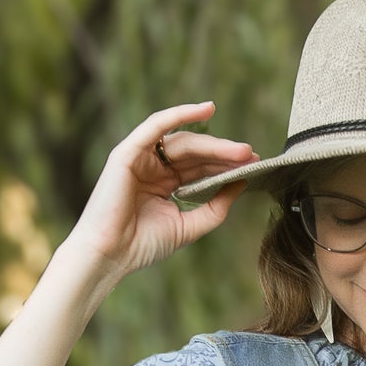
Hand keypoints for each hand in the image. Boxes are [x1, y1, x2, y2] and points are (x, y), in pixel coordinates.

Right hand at [71, 102, 254, 275]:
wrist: (111, 255)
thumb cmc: (142, 245)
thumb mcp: (188, 225)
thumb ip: (215, 206)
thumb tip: (240, 183)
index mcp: (164, 184)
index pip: (200, 167)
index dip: (226, 165)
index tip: (254, 165)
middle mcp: (153, 167)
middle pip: (195, 152)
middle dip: (224, 153)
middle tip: (251, 155)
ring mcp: (140, 158)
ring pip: (183, 141)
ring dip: (213, 142)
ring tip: (240, 150)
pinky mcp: (128, 152)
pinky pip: (157, 125)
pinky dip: (180, 114)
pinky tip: (206, 110)